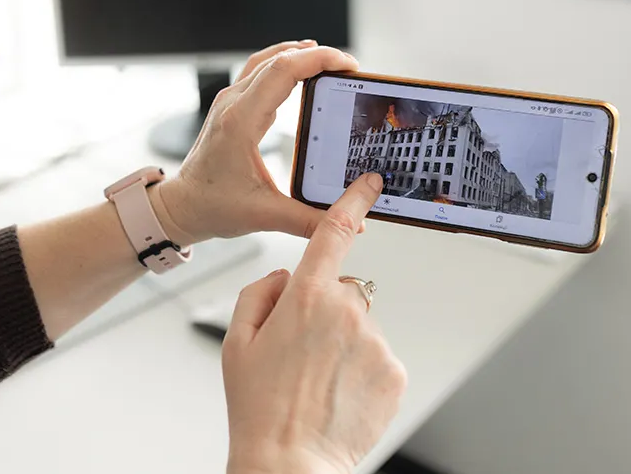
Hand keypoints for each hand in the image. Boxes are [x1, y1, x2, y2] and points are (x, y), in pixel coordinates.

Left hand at [151, 41, 359, 245]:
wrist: (181, 206)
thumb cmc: (212, 207)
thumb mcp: (265, 215)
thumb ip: (309, 220)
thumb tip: (348, 222)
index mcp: (240, 122)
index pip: (283, 71)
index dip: (319, 60)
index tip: (347, 64)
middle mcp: (232, 105)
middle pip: (277, 60)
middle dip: (317, 56)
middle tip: (348, 66)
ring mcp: (228, 103)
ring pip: (265, 61)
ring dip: (297, 55)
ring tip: (328, 61)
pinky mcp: (230, 109)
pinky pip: (258, 73)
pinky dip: (282, 66)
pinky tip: (299, 73)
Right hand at [222, 173, 406, 473]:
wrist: (290, 463)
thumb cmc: (259, 407)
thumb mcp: (236, 342)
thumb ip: (258, 294)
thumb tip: (284, 279)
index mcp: (305, 297)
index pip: (333, 234)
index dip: (352, 203)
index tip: (369, 184)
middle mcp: (347, 311)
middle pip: (343, 290)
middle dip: (326, 308)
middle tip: (300, 352)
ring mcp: (375, 342)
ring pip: (361, 325)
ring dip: (344, 343)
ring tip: (317, 382)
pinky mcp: (394, 371)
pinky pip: (377, 356)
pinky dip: (361, 370)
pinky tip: (338, 394)